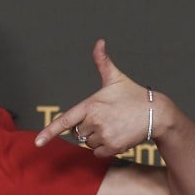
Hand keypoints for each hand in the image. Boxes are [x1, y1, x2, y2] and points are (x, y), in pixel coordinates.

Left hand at [34, 39, 154, 157]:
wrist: (156, 113)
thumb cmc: (133, 95)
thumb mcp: (116, 78)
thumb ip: (103, 62)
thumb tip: (99, 42)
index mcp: (91, 105)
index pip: (65, 120)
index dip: (49, 132)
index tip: (38, 142)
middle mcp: (95, 121)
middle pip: (78, 132)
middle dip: (89, 128)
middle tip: (107, 118)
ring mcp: (104, 135)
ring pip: (88, 143)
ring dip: (97, 138)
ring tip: (114, 125)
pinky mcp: (113, 147)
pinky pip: (98, 153)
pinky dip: (105, 148)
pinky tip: (117, 136)